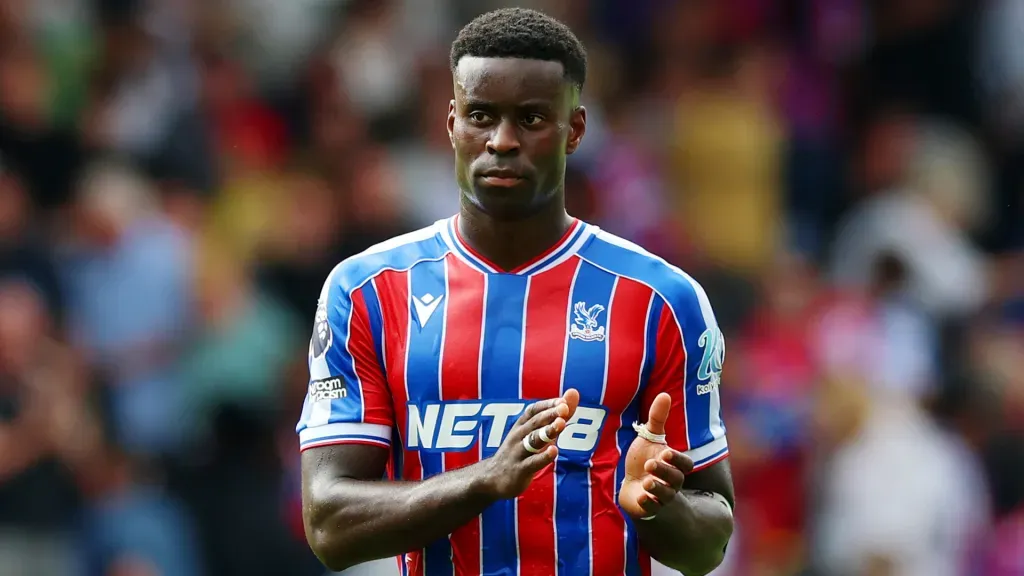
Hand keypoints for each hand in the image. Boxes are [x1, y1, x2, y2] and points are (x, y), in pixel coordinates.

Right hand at [483, 389, 579, 498]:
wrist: (493, 479)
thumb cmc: (520, 452)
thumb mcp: (535, 432)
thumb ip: (557, 415)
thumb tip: (574, 392)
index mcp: (521, 426)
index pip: (534, 410)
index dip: (548, 404)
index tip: (563, 401)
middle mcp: (518, 436)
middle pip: (535, 422)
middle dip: (550, 414)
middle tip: (564, 408)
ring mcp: (518, 453)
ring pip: (533, 439)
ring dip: (547, 431)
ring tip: (561, 424)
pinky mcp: (520, 470)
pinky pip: (532, 462)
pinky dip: (543, 457)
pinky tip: (554, 451)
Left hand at [619, 392, 693, 518]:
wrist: (630, 484)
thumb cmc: (643, 459)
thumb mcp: (649, 438)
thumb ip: (657, 418)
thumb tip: (664, 394)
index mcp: (673, 465)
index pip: (684, 464)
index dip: (677, 459)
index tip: (665, 451)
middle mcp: (670, 482)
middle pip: (676, 479)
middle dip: (664, 471)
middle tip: (650, 464)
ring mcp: (660, 496)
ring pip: (666, 495)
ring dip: (657, 488)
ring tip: (646, 482)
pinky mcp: (648, 507)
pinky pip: (652, 509)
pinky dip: (648, 503)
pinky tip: (640, 496)